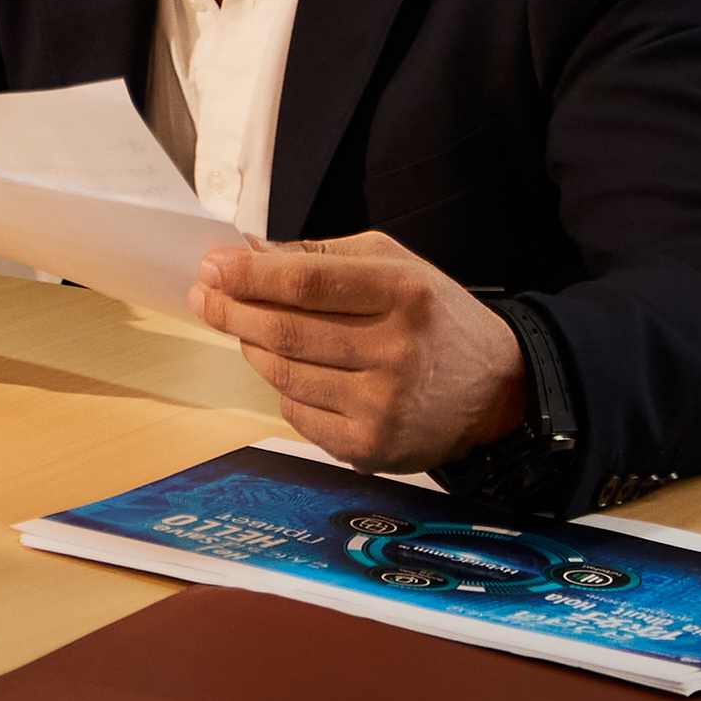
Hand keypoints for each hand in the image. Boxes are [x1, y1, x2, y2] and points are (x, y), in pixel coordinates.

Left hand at [190, 231, 528, 471]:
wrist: (498, 390)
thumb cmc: (433, 317)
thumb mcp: (394, 265)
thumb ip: (320, 259)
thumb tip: (245, 253)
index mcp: (403, 294)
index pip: (305, 283)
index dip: (248, 276)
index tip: (211, 267)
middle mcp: (395, 351)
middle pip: (285, 332)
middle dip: (231, 311)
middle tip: (203, 296)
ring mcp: (383, 406)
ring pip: (283, 374)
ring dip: (252, 348)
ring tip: (246, 330)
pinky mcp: (371, 447)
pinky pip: (297, 414)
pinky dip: (284, 389)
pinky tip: (293, 371)